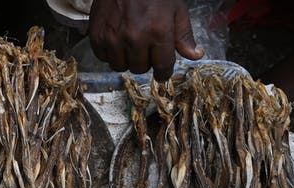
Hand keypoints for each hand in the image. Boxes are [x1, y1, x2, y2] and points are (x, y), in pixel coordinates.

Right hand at [88, 0, 203, 79]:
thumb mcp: (176, 9)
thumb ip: (184, 35)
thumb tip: (195, 55)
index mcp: (158, 32)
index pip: (163, 67)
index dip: (164, 73)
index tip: (163, 73)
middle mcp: (135, 39)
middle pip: (140, 69)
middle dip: (146, 62)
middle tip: (146, 49)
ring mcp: (113, 39)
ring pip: (120, 66)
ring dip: (127, 60)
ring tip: (130, 45)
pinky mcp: (97, 36)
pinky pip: (103, 58)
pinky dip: (110, 53)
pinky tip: (116, 41)